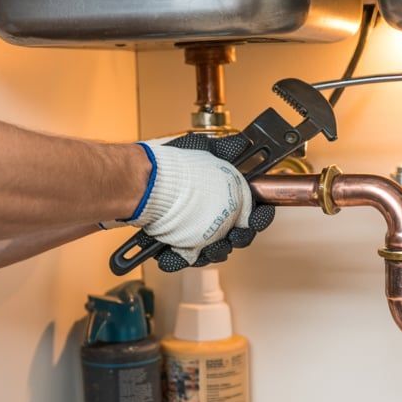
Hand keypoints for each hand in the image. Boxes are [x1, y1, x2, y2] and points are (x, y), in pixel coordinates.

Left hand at [126, 133, 274, 271]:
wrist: (142, 184)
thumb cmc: (173, 168)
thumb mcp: (206, 151)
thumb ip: (228, 149)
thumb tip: (242, 143)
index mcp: (224, 196)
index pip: (252, 212)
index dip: (258, 217)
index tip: (256, 218)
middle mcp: (211, 214)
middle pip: (236, 237)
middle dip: (237, 239)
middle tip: (233, 236)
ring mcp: (192, 230)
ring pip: (212, 251)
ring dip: (213, 251)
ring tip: (208, 247)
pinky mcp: (173, 243)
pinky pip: (183, 257)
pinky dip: (178, 258)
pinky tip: (172, 253)